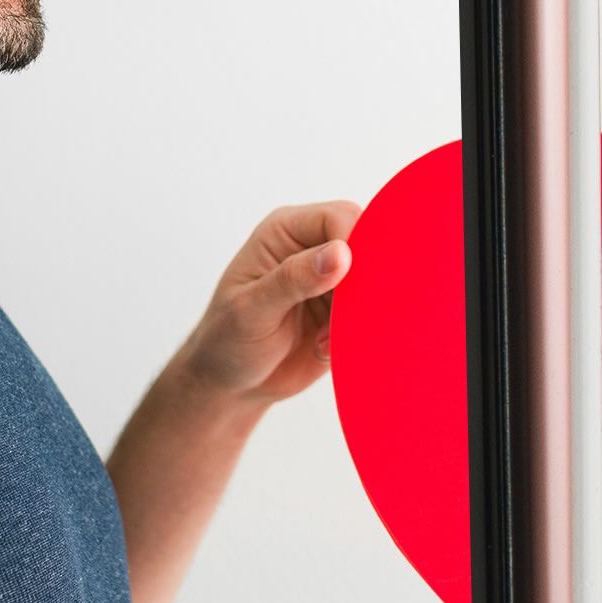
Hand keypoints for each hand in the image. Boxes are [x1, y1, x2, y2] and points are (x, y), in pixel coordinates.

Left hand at [165, 198, 356, 412]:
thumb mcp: (252, 309)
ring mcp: (332, 281)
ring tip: (322, 340)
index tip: (352, 283)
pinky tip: (323, 349)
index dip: (355, 244)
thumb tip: (340, 254)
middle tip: (341, 318)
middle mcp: (312, 249)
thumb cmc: (227, 341)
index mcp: (285, 232)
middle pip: (367, 245)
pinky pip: (371, 315)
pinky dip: (356, 335)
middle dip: (363, 283)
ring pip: (375, 284)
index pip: (339, 218)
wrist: (231, 385)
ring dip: (356, 315)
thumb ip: (293, 279)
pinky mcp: (344, 312)